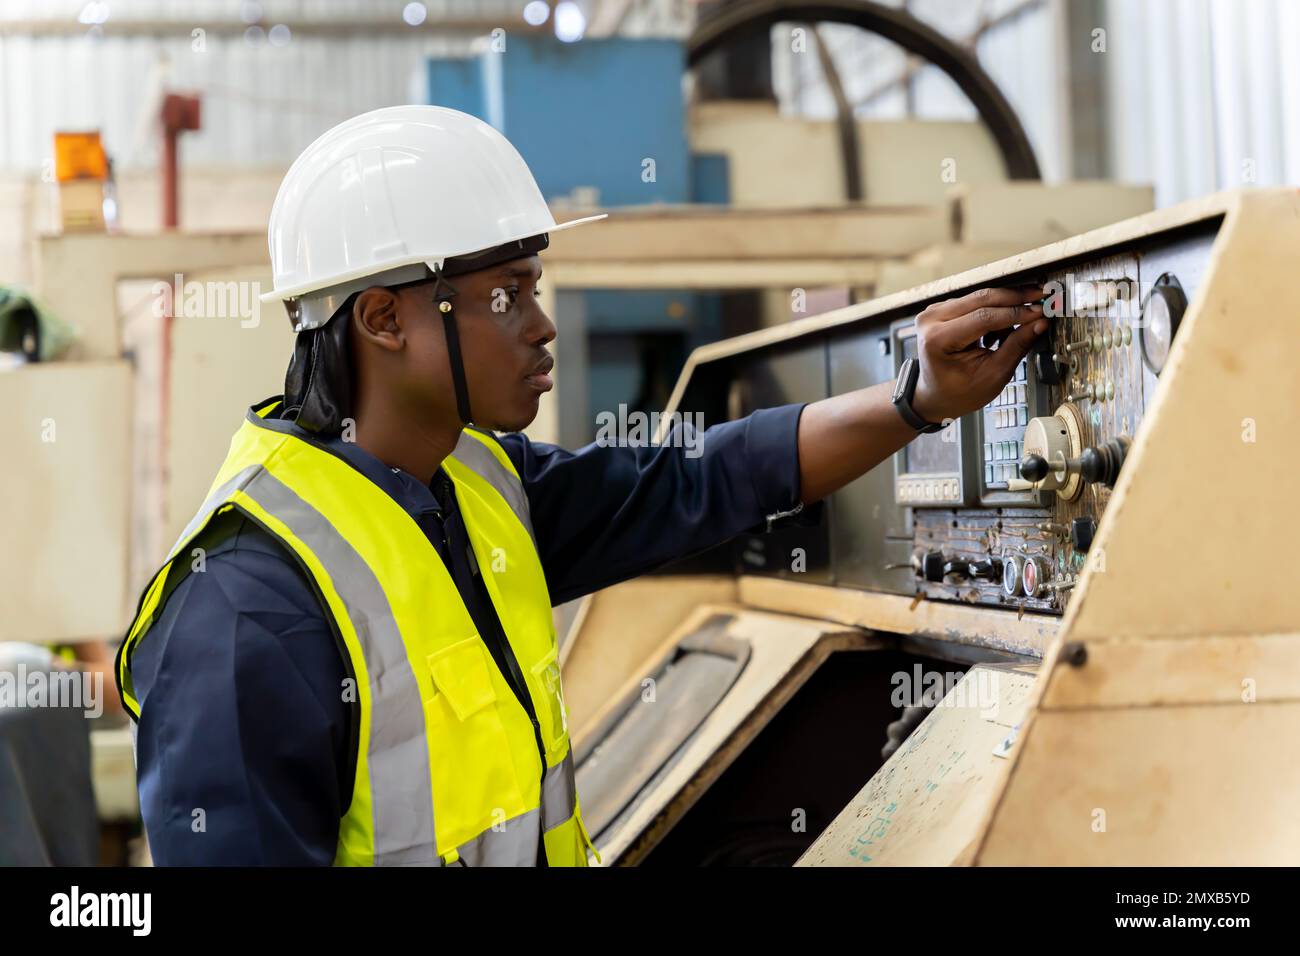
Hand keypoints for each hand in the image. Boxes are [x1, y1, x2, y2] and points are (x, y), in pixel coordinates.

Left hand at [911, 286, 1048, 422]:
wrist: (935, 396)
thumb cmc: (958, 392)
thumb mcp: (993, 375)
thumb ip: (1016, 346)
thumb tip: (1039, 322)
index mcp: (937, 339)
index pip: (984, 316)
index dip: (1016, 312)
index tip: (1040, 311)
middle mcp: (931, 320)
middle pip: (981, 299)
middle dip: (1015, 298)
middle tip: (1041, 296)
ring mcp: (934, 312)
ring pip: (980, 298)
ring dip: (1006, 306)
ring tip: (1024, 320)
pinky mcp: (941, 310)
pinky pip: (973, 302)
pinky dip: (993, 311)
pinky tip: (1000, 330)